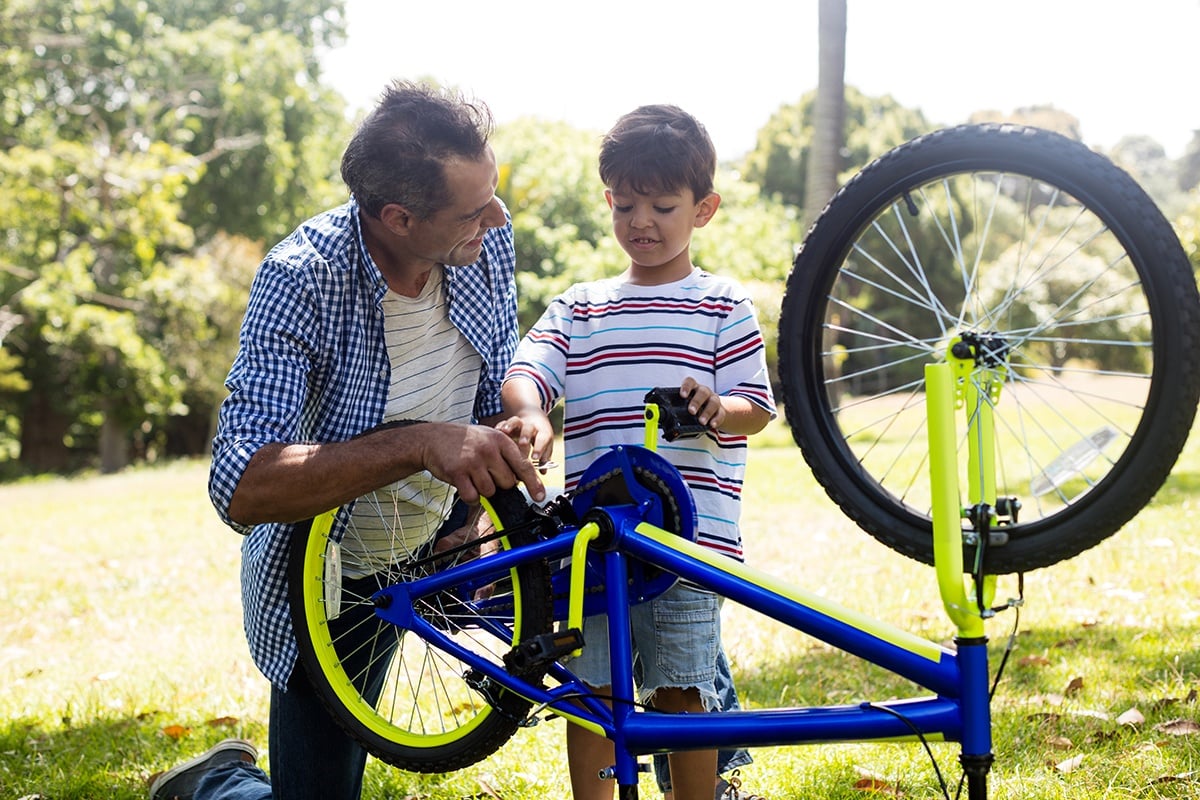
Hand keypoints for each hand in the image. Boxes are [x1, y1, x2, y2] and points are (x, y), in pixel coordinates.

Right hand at [420, 423, 544, 503]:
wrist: (432, 438)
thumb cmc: (464, 441)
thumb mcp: (488, 438)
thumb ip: (505, 455)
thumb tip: (522, 479)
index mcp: (500, 440)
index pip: (523, 465)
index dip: (534, 483)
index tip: (540, 496)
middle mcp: (489, 450)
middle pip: (507, 483)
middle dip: (499, 484)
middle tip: (485, 474)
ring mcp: (473, 461)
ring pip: (490, 491)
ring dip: (482, 489)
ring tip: (472, 476)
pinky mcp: (458, 473)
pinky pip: (472, 496)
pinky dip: (470, 496)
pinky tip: (463, 483)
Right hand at [494, 408, 555, 468]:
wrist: (532, 421)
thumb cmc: (539, 440)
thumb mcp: (544, 448)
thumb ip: (543, 459)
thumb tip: (543, 472)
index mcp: (543, 433)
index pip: (543, 439)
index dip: (539, 448)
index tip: (535, 457)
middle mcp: (531, 427)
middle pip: (529, 429)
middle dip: (526, 436)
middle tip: (522, 443)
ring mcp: (518, 424)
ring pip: (515, 422)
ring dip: (510, 426)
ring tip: (504, 431)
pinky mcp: (507, 424)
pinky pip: (503, 424)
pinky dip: (499, 427)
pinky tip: (495, 432)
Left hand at [680, 377, 724, 431]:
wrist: (714, 409)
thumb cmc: (695, 405)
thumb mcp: (686, 403)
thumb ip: (675, 406)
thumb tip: (657, 413)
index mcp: (694, 388)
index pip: (690, 382)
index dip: (686, 387)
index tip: (682, 395)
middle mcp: (704, 392)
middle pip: (702, 392)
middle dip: (696, 401)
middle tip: (691, 411)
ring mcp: (713, 400)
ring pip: (713, 402)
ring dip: (707, 412)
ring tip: (701, 421)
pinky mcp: (721, 410)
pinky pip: (720, 413)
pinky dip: (716, 419)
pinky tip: (712, 424)